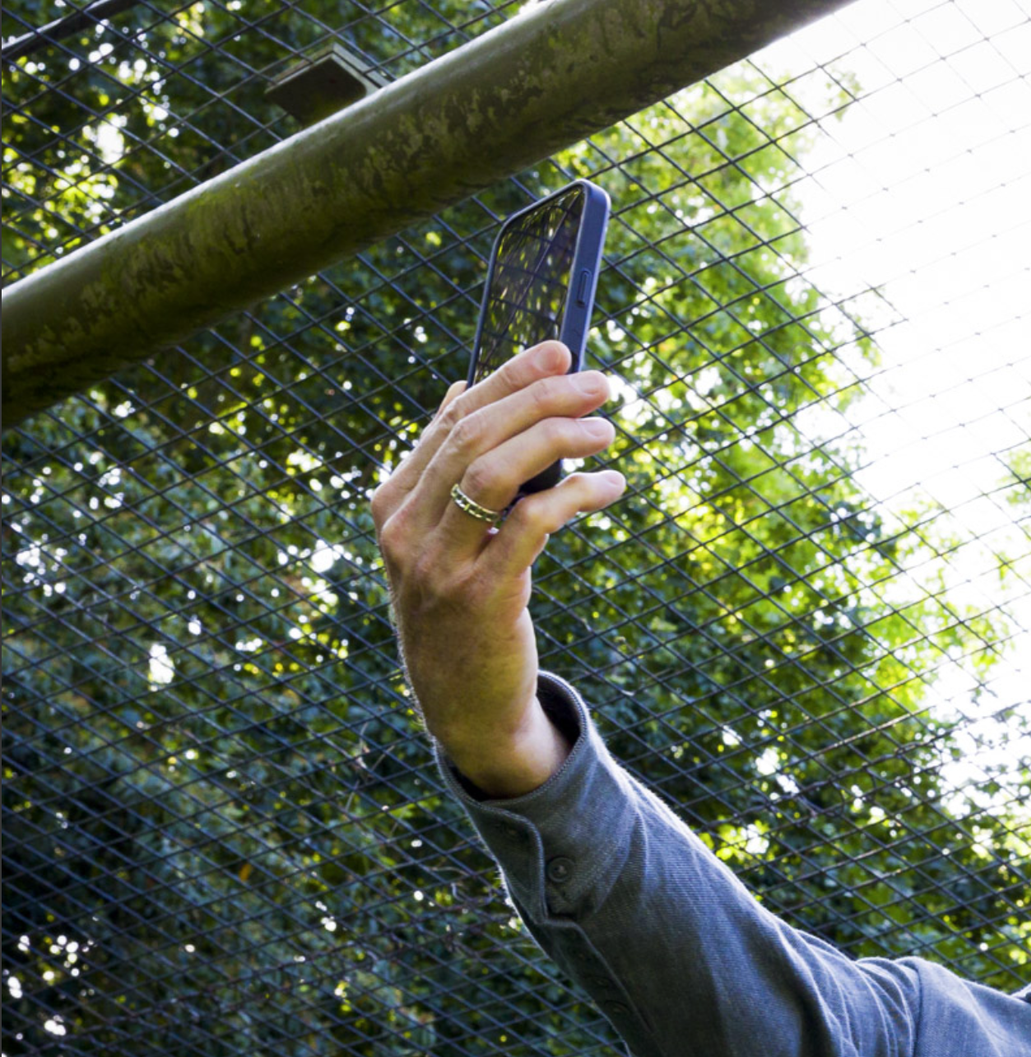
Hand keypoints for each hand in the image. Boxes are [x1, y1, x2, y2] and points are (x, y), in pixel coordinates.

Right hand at [369, 340, 624, 796]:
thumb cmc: (464, 610)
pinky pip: (529, 526)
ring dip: (558, 439)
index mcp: (394, 505)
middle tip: (600, 385)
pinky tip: (610, 486)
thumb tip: (465, 387)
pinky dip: (575, 495)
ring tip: (607, 430)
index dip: (508, 378)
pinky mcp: (480, 598)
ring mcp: (436, 566)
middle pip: (474, 437)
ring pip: (494, 472)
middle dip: (541, 398)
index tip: (560, 351)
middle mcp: (405, 531)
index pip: (453, 420)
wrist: (463, 706)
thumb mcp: (443, 540)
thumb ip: (450, 471)